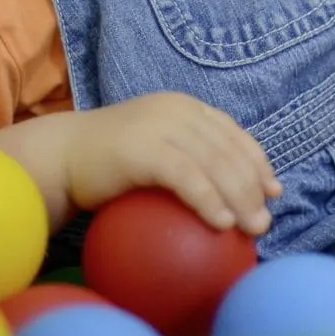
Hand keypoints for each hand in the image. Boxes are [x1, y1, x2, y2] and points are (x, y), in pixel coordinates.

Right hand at [61, 92, 281, 234]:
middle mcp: (178, 110)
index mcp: (184, 107)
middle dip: (254, 186)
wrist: (60, 156)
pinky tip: (222, 223)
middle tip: (265, 221)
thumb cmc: (107, 164)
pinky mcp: (144, 149)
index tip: (274, 191)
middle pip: (229, 149)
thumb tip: (225, 196)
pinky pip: (187, 177)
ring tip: (252, 228)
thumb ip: (185, 159)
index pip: (232, 132)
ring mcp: (161, 126)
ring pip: (215, 162)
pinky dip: (209, 200)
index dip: (258, 161)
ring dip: (240, 198)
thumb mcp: (153, 150)